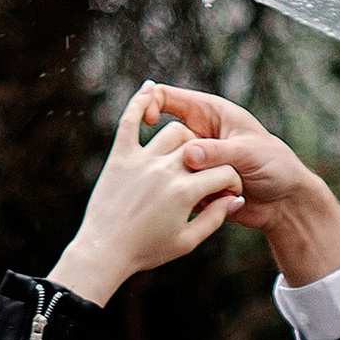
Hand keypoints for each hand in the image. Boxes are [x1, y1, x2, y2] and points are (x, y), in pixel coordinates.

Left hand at [48, 87, 243, 305]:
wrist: (105, 251)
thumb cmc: (147, 250)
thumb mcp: (188, 242)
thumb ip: (216, 218)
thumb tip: (234, 197)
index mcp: (185, 193)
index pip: (223, 174)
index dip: (231, 184)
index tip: (229, 194)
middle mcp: (164, 171)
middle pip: (201, 151)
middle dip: (212, 163)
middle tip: (207, 176)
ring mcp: (141, 160)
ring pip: (174, 133)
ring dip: (186, 140)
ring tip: (186, 155)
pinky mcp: (120, 156)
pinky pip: (129, 122)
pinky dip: (138, 102)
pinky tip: (150, 88)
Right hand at [149, 82, 339, 286]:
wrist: (285, 202)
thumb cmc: (275, 166)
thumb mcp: (247, 153)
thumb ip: (216, 153)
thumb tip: (187, 155)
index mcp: (208, 112)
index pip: (166, 97)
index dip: (151, 104)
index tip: (148, 122)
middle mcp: (198, 135)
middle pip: (164, 137)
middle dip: (175, 156)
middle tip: (196, 171)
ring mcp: (195, 163)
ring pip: (170, 168)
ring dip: (188, 181)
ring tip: (220, 188)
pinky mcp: (196, 186)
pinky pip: (180, 191)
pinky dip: (193, 197)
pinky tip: (219, 201)